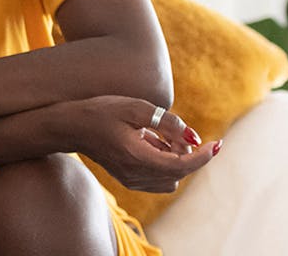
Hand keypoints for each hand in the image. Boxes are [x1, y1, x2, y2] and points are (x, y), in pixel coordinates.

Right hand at [61, 95, 217, 192]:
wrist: (69, 127)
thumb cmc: (100, 112)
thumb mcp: (135, 108)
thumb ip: (167, 122)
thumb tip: (193, 137)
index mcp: (137, 157)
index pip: (182, 166)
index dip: (204, 156)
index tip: (218, 143)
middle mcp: (135, 174)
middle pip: (179, 172)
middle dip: (188, 154)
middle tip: (178, 131)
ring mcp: (131, 180)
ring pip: (171, 178)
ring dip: (176, 159)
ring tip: (160, 136)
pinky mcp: (128, 179)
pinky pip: (159, 179)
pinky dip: (165, 163)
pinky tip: (152, 144)